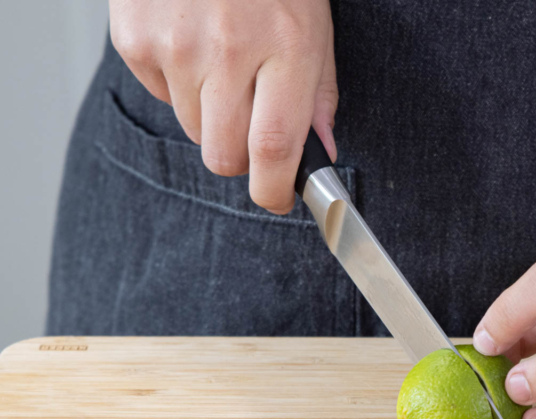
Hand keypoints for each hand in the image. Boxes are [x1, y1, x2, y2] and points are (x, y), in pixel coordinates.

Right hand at [109, 0, 337, 213]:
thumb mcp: (314, 25)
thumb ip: (319, 94)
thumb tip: (321, 154)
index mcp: (286, 48)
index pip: (276, 148)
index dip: (275, 189)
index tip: (277, 198)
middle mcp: (229, 51)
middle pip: (224, 156)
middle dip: (240, 158)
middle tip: (251, 129)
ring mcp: (176, 45)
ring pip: (194, 130)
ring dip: (212, 116)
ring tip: (224, 65)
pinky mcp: (136, 38)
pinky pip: (162, 95)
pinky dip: (180, 84)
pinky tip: (193, 43)